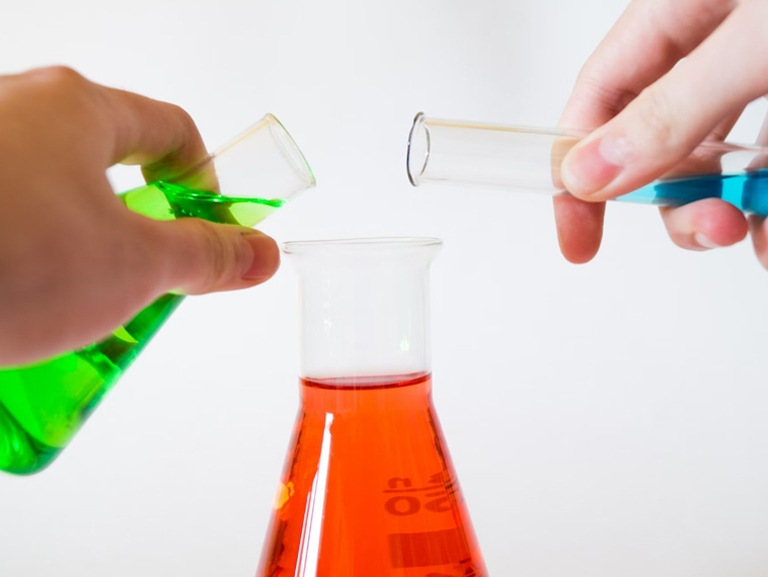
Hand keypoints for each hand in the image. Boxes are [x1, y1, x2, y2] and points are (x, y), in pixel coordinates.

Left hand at [0, 67, 278, 365]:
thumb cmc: (2, 259)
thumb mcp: (133, 267)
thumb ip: (207, 255)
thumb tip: (259, 253)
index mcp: (77, 109)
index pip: (172, 131)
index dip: (206, 182)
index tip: (211, 230)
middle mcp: (15, 111)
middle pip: (108, 169)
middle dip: (136, 236)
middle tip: (141, 292)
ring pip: (48, 203)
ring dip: (75, 260)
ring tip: (69, 321)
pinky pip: (0, 225)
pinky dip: (19, 268)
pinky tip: (11, 317)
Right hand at [555, 0, 767, 265]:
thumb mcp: (753, 44)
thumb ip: (673, 108)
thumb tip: (589, 174)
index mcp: (675, 13)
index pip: (598, 101)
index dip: (579, 174)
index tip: (580, 239)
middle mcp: (714, 45)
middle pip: (660, 143)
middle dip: (679, 201)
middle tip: (715, 228)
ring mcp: (758, 72)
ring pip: (719, 159)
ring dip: (733, 209)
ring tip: (762, 234)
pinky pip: (767, 160)